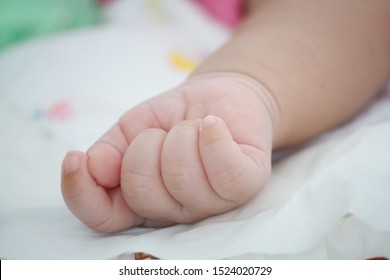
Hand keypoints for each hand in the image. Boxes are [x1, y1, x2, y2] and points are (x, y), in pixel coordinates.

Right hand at [61, 72, 275, 231]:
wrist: (217, 96)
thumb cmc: (174, 117)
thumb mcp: (133, 127)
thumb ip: (109, 150)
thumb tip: (93, 167)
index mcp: (143, 199)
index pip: (104, 219)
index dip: (82, 195)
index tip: (75, 158)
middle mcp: (175, 210)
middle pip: (143, 194)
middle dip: (147, 146)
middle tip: (164, 131)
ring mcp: (212, 203)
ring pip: (183, 179)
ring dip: (181, 136)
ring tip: (193, 127)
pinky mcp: (245, 185)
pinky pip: (226, 173)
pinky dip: (213, 137)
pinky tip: (212, 124)